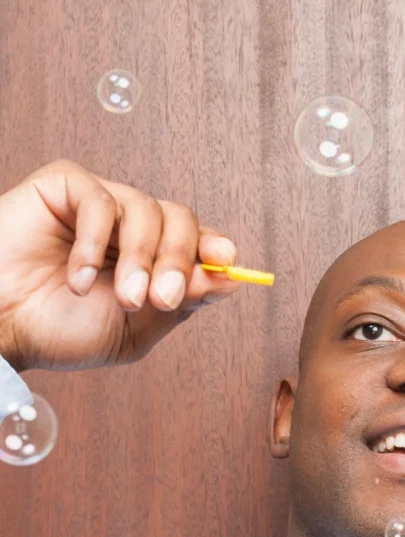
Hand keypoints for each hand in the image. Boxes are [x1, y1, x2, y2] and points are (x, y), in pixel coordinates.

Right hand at [0, 159, 242, 371]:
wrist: (1, 327)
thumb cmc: (61, 331)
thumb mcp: (136, 328)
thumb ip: (183, 302)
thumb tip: (233, 279)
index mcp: (151, 260)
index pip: (196, 241)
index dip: (213, 247)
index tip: (225, 259)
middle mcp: (130, 229)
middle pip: (181, 219)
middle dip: (176, 261)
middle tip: (158, 297)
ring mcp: (100, 205)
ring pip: (147, 209)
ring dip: (139, 259)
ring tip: (119, 297)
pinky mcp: (65, 188)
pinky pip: (101, 201)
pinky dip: (95, 243)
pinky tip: (78, 277)